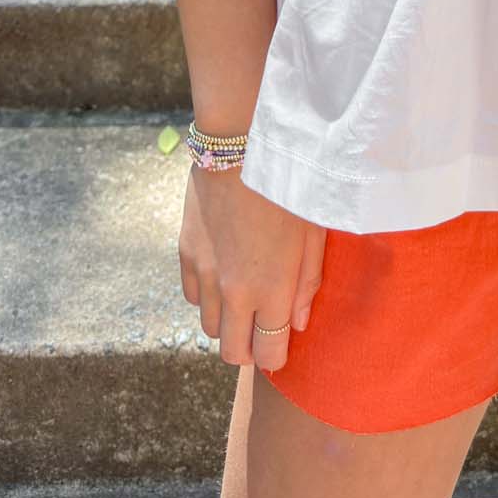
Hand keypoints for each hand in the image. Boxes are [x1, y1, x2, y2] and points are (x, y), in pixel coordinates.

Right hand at [179, 162, 327, 369]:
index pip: (268, 355)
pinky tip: (224, 269)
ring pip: (210, 328)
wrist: (239, 142)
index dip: (277, 355)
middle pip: (233, 354)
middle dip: (249, 348)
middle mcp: (234, 292)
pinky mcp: (185, 254)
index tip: (283, 341)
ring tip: (245, 292)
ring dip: (228, 321)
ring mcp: (205, 275)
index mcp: (271, 288)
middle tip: (264, 324)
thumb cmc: (286, 184)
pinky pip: (193, 297)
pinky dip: (207, 295)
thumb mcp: (312, 231)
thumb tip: (298, 323)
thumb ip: (307, 283)